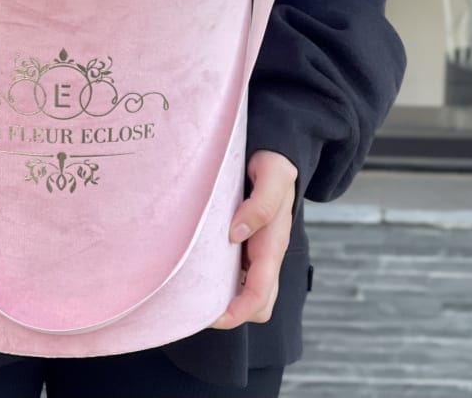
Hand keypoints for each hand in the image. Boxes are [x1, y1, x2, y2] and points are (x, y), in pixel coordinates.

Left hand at [211, 149, 297, 329]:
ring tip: (194, 296)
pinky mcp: (247, 242)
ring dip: (226, 299)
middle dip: (232, 313)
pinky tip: (200, 270)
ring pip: (247, 290)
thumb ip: (260, 203)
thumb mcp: (273, 175)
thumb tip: (237, 233)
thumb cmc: (274, 164)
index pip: (261, 293)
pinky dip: (222, 280)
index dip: (239, 311)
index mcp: (274, 243)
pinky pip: (238, 271)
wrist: (277, 153)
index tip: (214, 318)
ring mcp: (258, 249)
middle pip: (257, 303)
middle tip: (197, 310)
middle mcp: (267, 253)